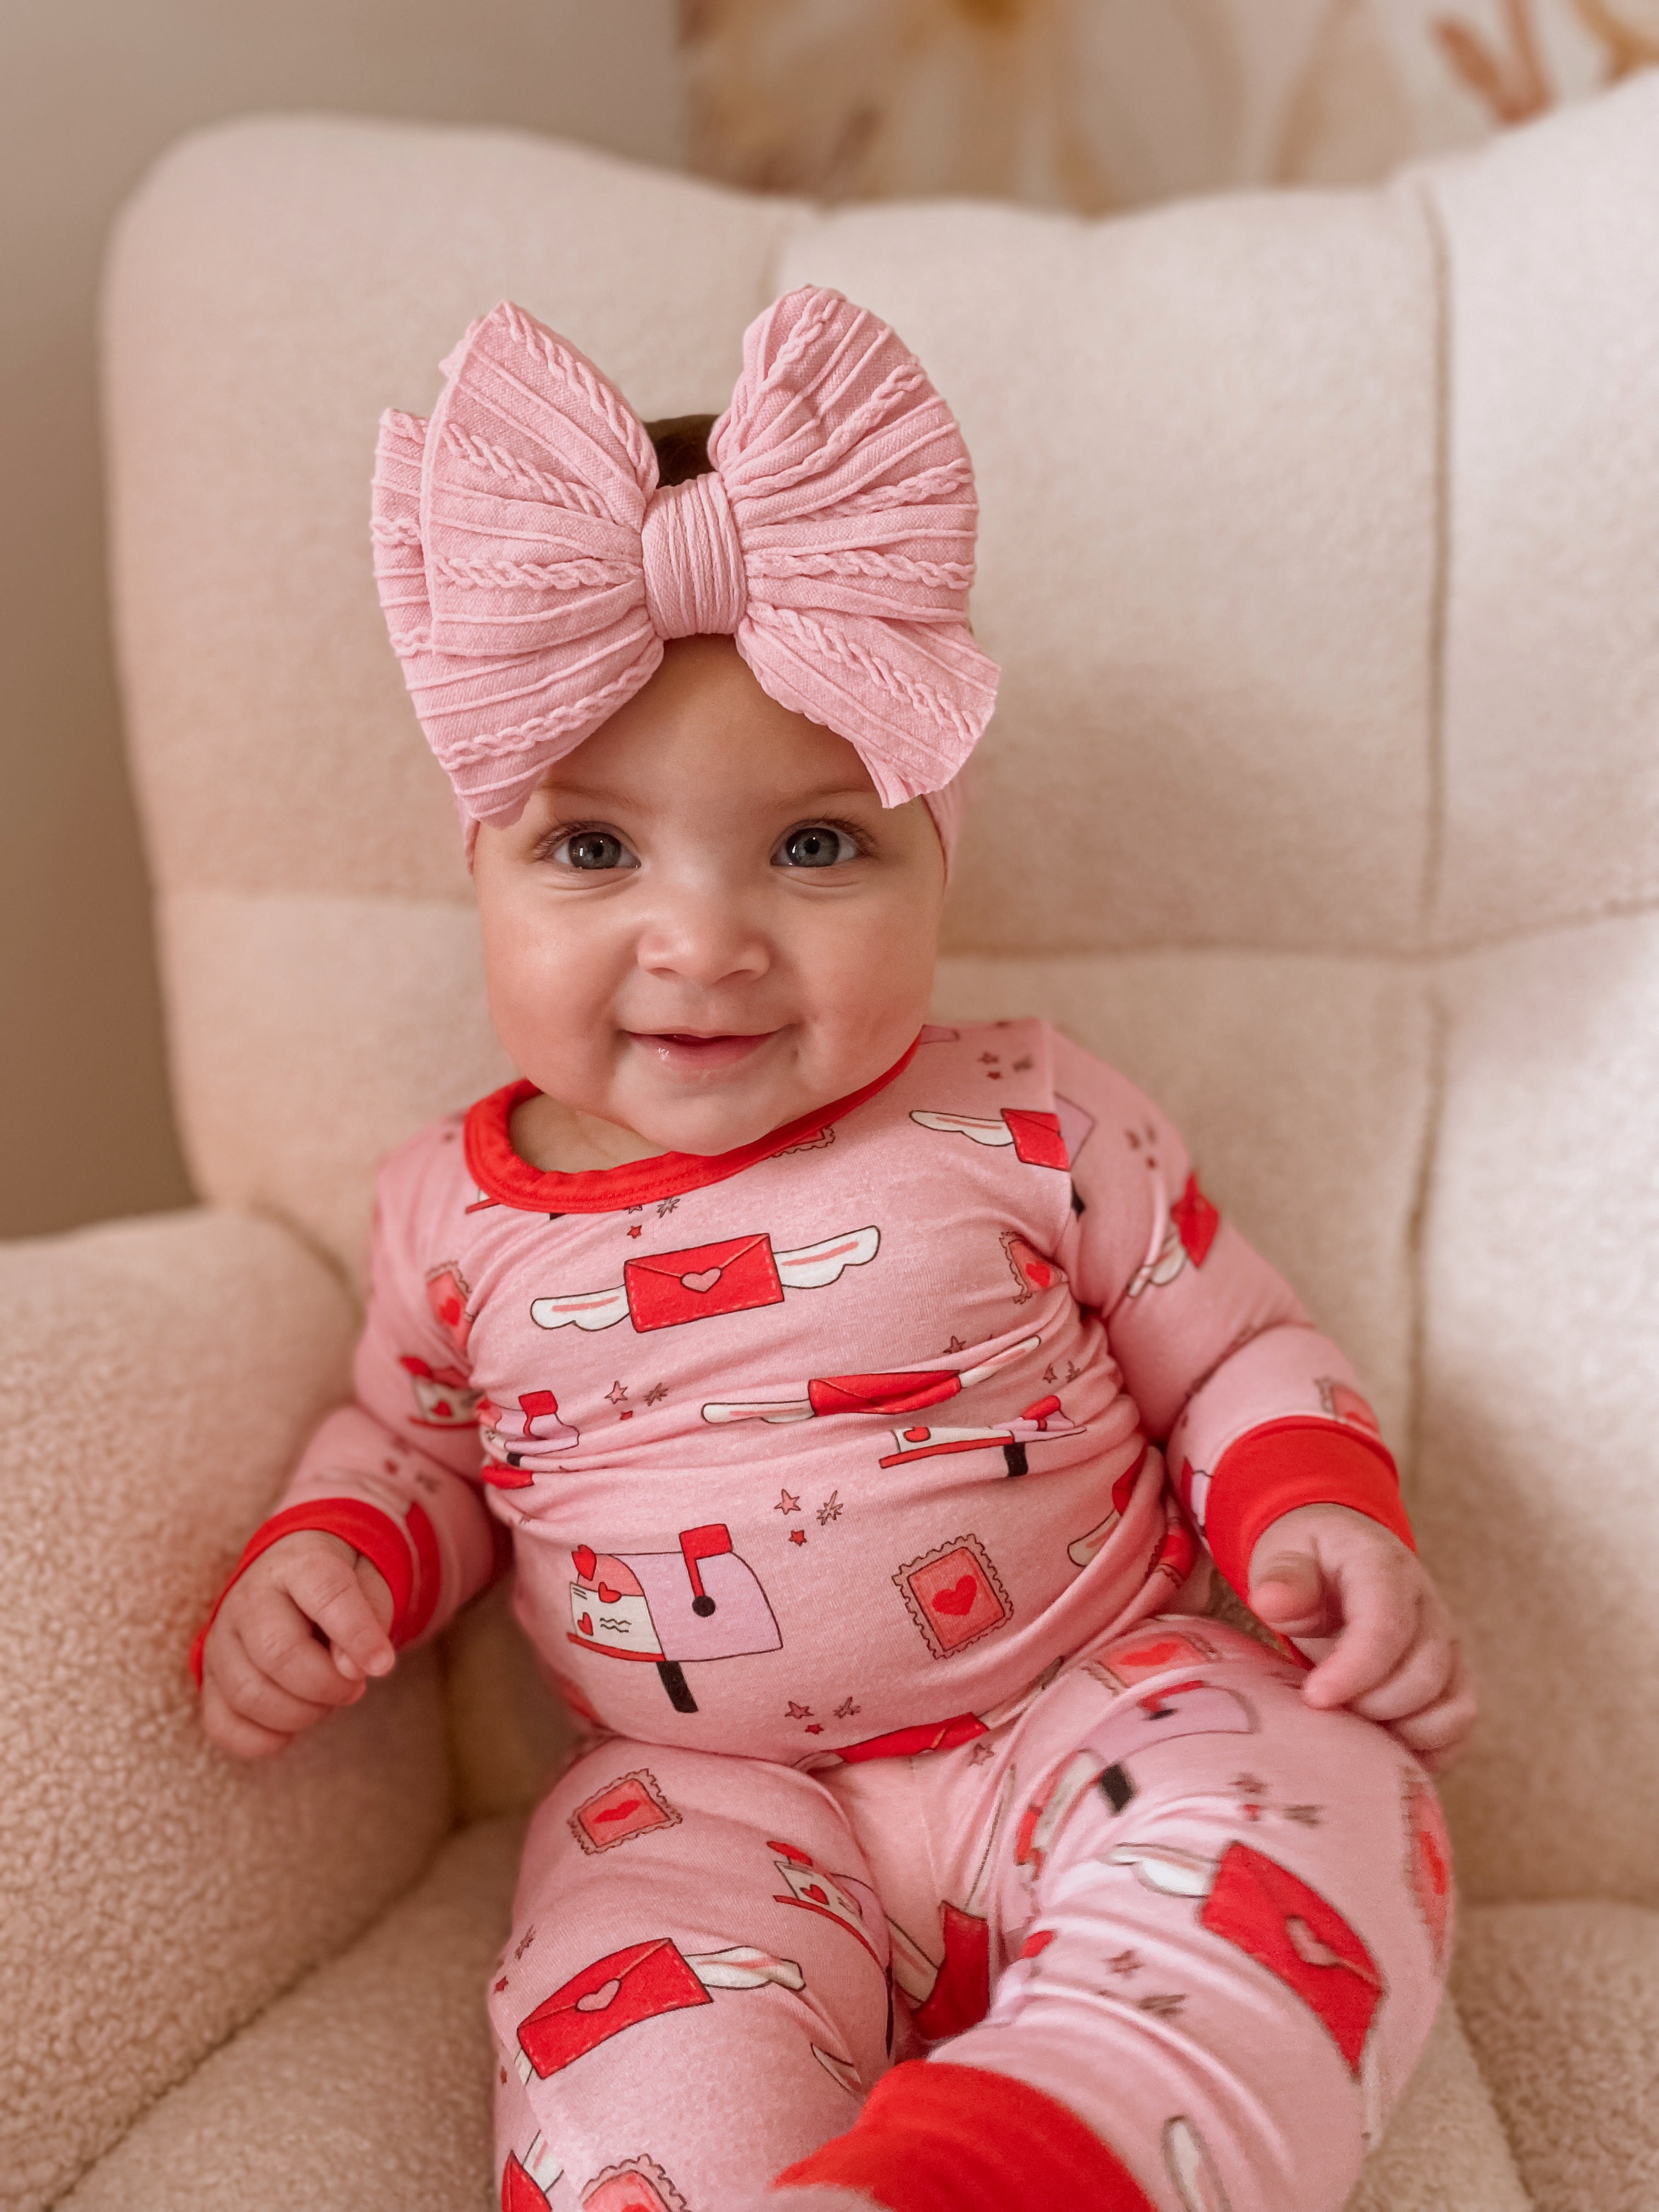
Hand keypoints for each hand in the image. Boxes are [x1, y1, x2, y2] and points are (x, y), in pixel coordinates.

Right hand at [198, 1530, 395, 1760]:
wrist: (288, 1575)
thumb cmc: (337, 1584)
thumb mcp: (369, 1579)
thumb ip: (372, 1615)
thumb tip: (351, 1669)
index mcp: (298, 1563)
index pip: (326, 1594)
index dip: (357, 1634)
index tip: (383, 1666)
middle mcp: (249, 1597)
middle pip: (279, 1654)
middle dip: (327, 1685)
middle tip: (354, 1687)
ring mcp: (221, 1638)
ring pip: (248, 1694)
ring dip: (300, 1714)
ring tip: (325, 1700)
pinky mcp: (208, 1674)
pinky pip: (221, 1723)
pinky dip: (263, 1738)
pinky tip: (292, 1726)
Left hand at [1247, 1503, 1476, 1773]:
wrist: (1340, 1556)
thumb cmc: (1310, 1561)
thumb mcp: (1284, 1553)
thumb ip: (1282, 1578)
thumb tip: (1270, 1602)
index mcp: (1386, 1569)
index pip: (1386, 1627)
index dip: (1354, 1672)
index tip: (1314, 1698)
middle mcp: (1429, 1608)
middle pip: (1423, 1677)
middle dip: (1371, 1707)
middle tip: (1324, 1709)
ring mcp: (1448, 1646)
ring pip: (1451, 1709)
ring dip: (1400, 1733)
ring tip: (1350, 1726)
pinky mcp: (1454, 1679)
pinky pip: (1458, 1728)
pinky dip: (1424, 1750)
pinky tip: (1379, 1747)